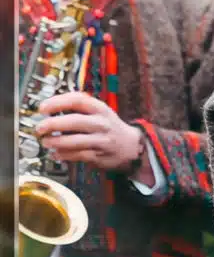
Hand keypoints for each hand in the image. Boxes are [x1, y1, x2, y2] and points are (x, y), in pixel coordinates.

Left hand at [35, 92, 153, 183]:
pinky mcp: (99, 155)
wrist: (131, 146)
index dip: (58, 103)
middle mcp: (102, 124)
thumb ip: (80, 106)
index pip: (78, 100)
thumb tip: (51, 105)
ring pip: (75, 141)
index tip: (43, 108)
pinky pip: (77, 156)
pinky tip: (55, 153)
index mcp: (101, 109)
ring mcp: (101, 140)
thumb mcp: (100, 111)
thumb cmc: (109, 127)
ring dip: (56, 142)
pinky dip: (63, 155)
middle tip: (40, 127)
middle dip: (53, 124)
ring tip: (46, 141)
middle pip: (74, 121)